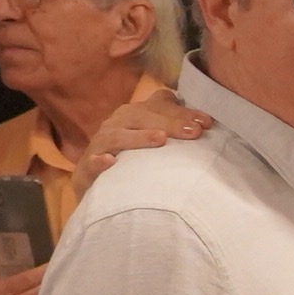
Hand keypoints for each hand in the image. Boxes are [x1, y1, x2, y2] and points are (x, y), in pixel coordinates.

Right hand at [77, 97, 205, 191]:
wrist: (102, 189)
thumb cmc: (136, 162)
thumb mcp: (156, 141)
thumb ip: (176, 130)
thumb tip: (206, 124)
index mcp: (134, 116)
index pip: (157, 105)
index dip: (181, 111)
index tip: (207, 123)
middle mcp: (116, 126)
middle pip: (139, 117)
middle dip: (168, 122)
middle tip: (194, 132)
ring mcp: (100, 147)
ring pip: (115, 136)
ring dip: (137, 137)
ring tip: (160, 140)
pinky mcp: (86, 170)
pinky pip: (91, 163)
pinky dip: (99, 162)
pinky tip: (111, 161)